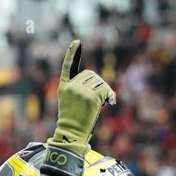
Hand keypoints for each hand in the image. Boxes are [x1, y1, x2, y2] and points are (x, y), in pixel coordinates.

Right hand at [41, 40, 115, 175]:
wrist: (72, 133)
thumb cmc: (73, 122)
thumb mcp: (71, 103)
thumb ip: (80, 91)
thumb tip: (104, 89)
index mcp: (64, 86)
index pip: (68, 66)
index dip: (72, 53)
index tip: (77, 42)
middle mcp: (72, 86)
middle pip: (91, 75)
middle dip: (97, 85)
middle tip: (97, 100)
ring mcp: (81, 91)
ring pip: (100, 82)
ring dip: (104, 91)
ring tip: (100, 104)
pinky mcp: (91, 97)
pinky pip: (106, 90)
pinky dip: (111, 96)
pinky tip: (110, 103)